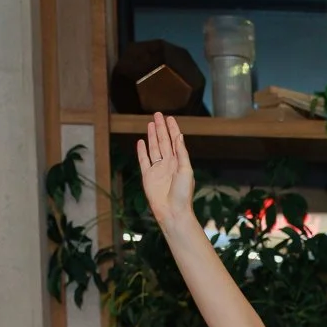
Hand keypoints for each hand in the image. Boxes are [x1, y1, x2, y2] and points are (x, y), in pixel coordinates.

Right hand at [137, 112, 196, 228]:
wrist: (172, 211)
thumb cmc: (182, 193)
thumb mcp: (186, 170)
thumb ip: (182, 153)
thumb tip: (179, 136)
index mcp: (179, 162)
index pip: (175, 141)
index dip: (172, 129)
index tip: (170, 117)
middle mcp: (168, 164)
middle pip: (163, 141)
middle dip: (161, 128)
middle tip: (158, 114)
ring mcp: (157, 169)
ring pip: (154, 148)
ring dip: (152, 136)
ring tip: (150, 123)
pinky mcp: (147, 176)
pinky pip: (143, 160)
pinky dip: (142, 151)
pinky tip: (141, 142)